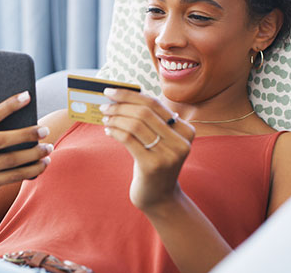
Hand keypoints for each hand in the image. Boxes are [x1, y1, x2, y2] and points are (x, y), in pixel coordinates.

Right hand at [0, 91, 52, 204]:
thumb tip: (18, 109)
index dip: (8, 106)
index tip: (27, 96)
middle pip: (0, 140)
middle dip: (26, 134)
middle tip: (45, 130)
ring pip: (10, 160)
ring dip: (33, 154)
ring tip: (48, 148)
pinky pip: (12, 176)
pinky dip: (31, 170)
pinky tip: (43, 163)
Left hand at [100, 88, 194, 212]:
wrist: (160, 197)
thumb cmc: (155, 162)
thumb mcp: (160, 140)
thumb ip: (150, 119)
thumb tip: (123, 95)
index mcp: (186, 130)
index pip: (154, 104)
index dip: (130, 95)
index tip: (111, 91)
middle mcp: (181, 141)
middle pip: (144, 112)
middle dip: (120, 105)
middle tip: (104, 105)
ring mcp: (168, 154)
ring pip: (135, 124)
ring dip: (115, 118)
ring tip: (105, 118)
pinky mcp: (152, 165)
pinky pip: (128, 139)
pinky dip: (115, 131)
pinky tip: (108, 131)